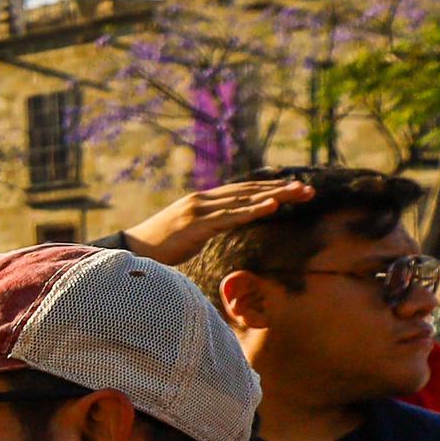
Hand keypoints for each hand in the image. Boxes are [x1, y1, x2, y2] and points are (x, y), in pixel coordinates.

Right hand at [117, 178, 317, 268]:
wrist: (130, 251)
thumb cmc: (158, 248)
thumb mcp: (189, 235)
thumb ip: (208, 227)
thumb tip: (225, 229)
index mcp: (203, 202)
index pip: (242, 191)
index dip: (268, 188)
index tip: (294, 189)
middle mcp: (203, 200)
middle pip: (248, 190)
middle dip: (280, 189)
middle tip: (309, 189)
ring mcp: (199, 210)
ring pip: (244, 200)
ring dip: (274, 196)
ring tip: (300, 193)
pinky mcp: (196, 225)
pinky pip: (230, 217)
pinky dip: (252, 210)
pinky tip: (272, 207)